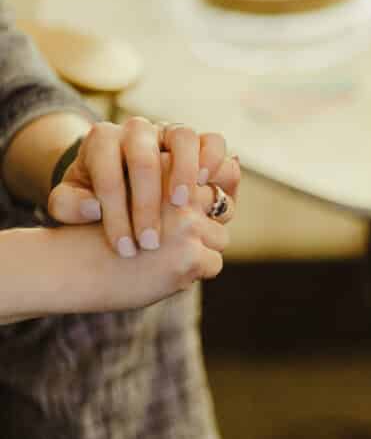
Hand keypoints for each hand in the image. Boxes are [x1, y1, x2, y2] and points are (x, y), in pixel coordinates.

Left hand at [47, 117, 238, 256]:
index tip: (123, 248)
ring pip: (184, 138)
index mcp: (103, 140)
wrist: (122, 178)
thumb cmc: (93, 195)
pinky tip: (207, 188)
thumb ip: (68, 205)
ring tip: (180, 206)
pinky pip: (213, 142)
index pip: (108, 174)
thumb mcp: (70, 202)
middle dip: (147, 205)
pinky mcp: (198, 142)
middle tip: (149, 242)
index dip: (115, 215)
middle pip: (144, 157)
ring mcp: (170, 132)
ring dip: (184, 173)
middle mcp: (138, 129)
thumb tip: (93, 208)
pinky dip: (214, 162)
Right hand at [73, 175, 235, 311]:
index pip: (213, 180)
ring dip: (203, 249)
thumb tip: (233, 165)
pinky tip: (170, 274)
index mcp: (167, 171)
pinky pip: (214, 264)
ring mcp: (188, 228)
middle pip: (222, 208)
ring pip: (221, 237)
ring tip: (174, 258)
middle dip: (208, 223)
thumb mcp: (139, 192)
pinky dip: (197, 272)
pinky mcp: (189, 258)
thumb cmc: (103, 227)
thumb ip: (174, 184)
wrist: (68, 265)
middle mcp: (180, 197)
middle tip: (183, 238)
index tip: (192, 209)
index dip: (207, 198)